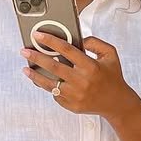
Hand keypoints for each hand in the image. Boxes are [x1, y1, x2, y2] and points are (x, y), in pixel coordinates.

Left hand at [20, 33, 140, 120]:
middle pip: (53, 66)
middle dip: (36, 57)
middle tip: (24, 51)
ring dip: (35, 75)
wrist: (116, 103)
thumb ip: (95, 43)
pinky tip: (43, 80)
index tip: (38, 35)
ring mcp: (75, 95)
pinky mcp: (71, 105)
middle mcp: (81, 81)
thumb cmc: (112, 76)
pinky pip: (55, 94)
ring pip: (49, 84)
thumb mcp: (110, 54)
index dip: (50, 41)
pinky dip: (49, 87)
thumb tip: (78, 39)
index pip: (66, 49)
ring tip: (26, 68)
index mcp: (90, 66)